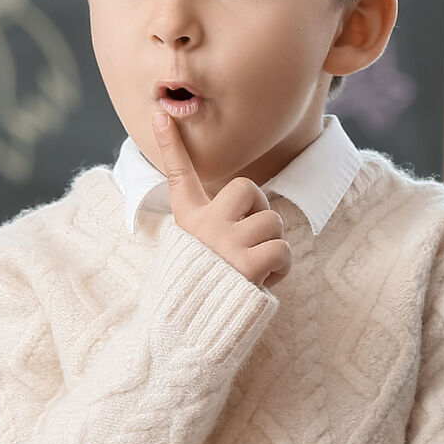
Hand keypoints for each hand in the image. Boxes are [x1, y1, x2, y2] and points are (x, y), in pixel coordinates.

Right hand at [154, 111, 291, 289]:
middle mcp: (204, 227)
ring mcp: (225, 244)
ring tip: (254, 268)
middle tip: (249, 242)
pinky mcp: (248, 265)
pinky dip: (282, 268)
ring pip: (273, 221)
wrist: (198, 330)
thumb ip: (219, 226)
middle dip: (262, 212)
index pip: (178, 174)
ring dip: (274, 245)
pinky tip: (263, 281)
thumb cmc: (209, 286)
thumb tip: (255, 209)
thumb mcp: (201, 252)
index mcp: (189, 221)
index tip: (161, 114)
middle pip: (250, 189)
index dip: (171, 144)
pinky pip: (282, 249)